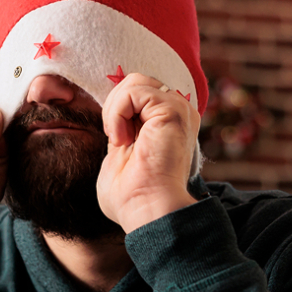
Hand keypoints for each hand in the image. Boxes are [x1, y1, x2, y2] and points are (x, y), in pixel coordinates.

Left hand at [97, 73, 201, 232]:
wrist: (145, 210)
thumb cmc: (131, 196)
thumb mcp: (119, 155)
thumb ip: (120, 133)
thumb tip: (113, 124)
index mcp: (166, 122)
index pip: (136, 94)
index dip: (117, 110)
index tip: (117, 140)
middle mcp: (177, 112)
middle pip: (135, 81)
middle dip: (115, 106)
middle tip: (117, 139)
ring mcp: (178, 110)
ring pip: (134, 82)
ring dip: (115, 110)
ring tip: (120, 138)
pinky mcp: (173, 111)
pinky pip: (134, 91)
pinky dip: (118, 113)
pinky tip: (122, 139)